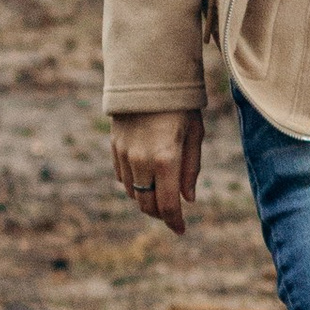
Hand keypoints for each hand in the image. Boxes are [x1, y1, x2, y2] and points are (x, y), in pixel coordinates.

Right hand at [112, 110, 202, 238]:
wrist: (148, 78)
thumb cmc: (181, 105)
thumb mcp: (195, 134)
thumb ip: (191, 169)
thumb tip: (187, 199)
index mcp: (166, 160)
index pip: (167, 204)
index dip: (175, 221)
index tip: (181, 230)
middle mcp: (141, 162)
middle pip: (147, 205)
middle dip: (161, 214)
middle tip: (173, 215)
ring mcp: (125, 156)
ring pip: (133, 194)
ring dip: (147, 200)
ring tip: (161, 196)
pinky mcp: (115, 149)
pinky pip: (123, 178)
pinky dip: (135, 185)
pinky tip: (147, 179)